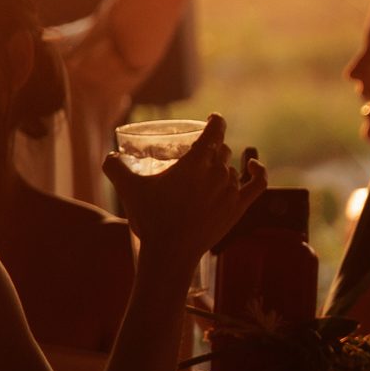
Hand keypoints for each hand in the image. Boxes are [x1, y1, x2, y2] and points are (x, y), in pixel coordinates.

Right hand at [103, 114, 266, 267]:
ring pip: (232, 168)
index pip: (214, 131)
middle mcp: (218, 173)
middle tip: (195, 156)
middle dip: (210, 149)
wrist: (171, 252)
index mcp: (196, 162)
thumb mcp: (127, 188)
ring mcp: (231, 190)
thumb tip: (110, 156)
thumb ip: (115, 167)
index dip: (215, 121)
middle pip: (221, 150)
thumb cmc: (150, 218)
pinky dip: (258, 171)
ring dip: (222, 166)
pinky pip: (259, 183)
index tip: (212, 118)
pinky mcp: (239, 207)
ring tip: (205, 173)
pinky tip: (253, 165)